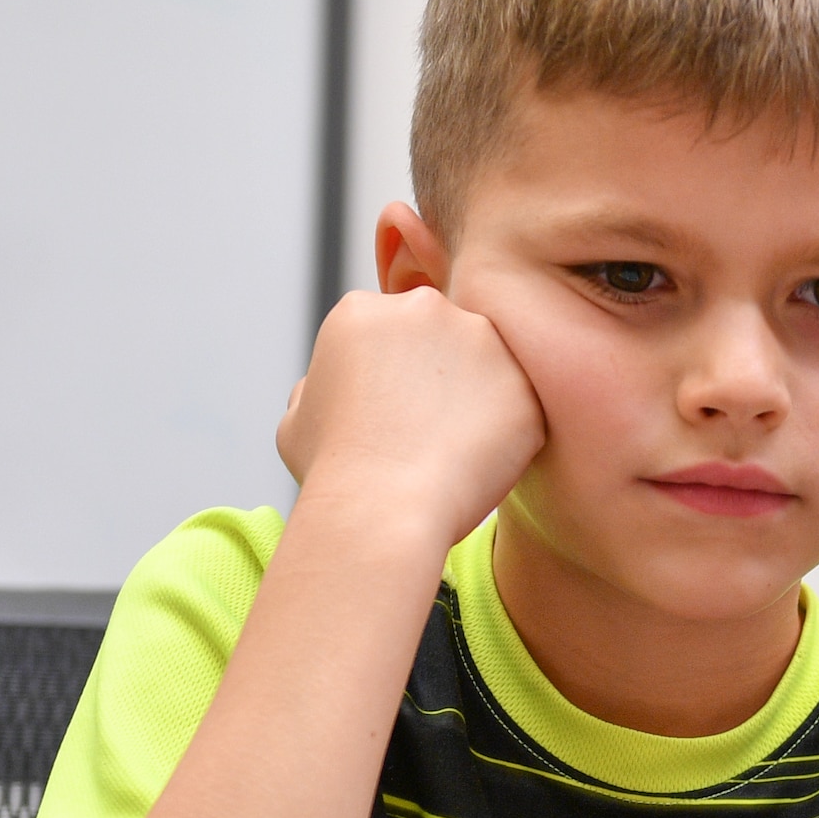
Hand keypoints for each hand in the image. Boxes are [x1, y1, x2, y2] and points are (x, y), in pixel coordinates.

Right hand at [277, 286, 545, 550]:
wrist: (383, 510)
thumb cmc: (332, 473)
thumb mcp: (295, 421)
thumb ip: (316, 389)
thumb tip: (324, 388)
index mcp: (362, 311)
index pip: (392, 335)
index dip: (392, 381)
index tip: (390, 419)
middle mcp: (425, 308)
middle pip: (444, 340)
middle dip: (440, 380)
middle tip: (426, 435)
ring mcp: (481, 341)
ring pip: (488, 370)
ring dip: (479, 403)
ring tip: (452, 453)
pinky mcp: (523, 383)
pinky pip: (520, 410)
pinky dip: (507, 439)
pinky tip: (478, 468)